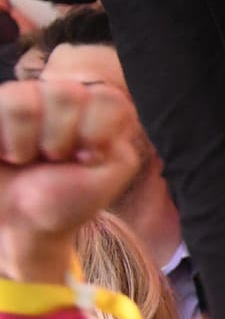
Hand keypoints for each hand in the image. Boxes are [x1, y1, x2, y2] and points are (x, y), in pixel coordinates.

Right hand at [0, 79, 143, 281]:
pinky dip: (5, 140)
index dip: (98, 134)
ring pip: (25, 101)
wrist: (23, 225)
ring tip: (26, 158)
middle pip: (68, 93)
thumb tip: (99, 125)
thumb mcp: (108, 177)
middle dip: (63, 139)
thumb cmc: (66, 199)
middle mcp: (59, 99)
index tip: (88, 159)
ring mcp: (23, 101)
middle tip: (54, 159)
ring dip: (28, 142)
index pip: (108, 98)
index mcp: (94, 111)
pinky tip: (5, 152)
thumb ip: (119, 146)